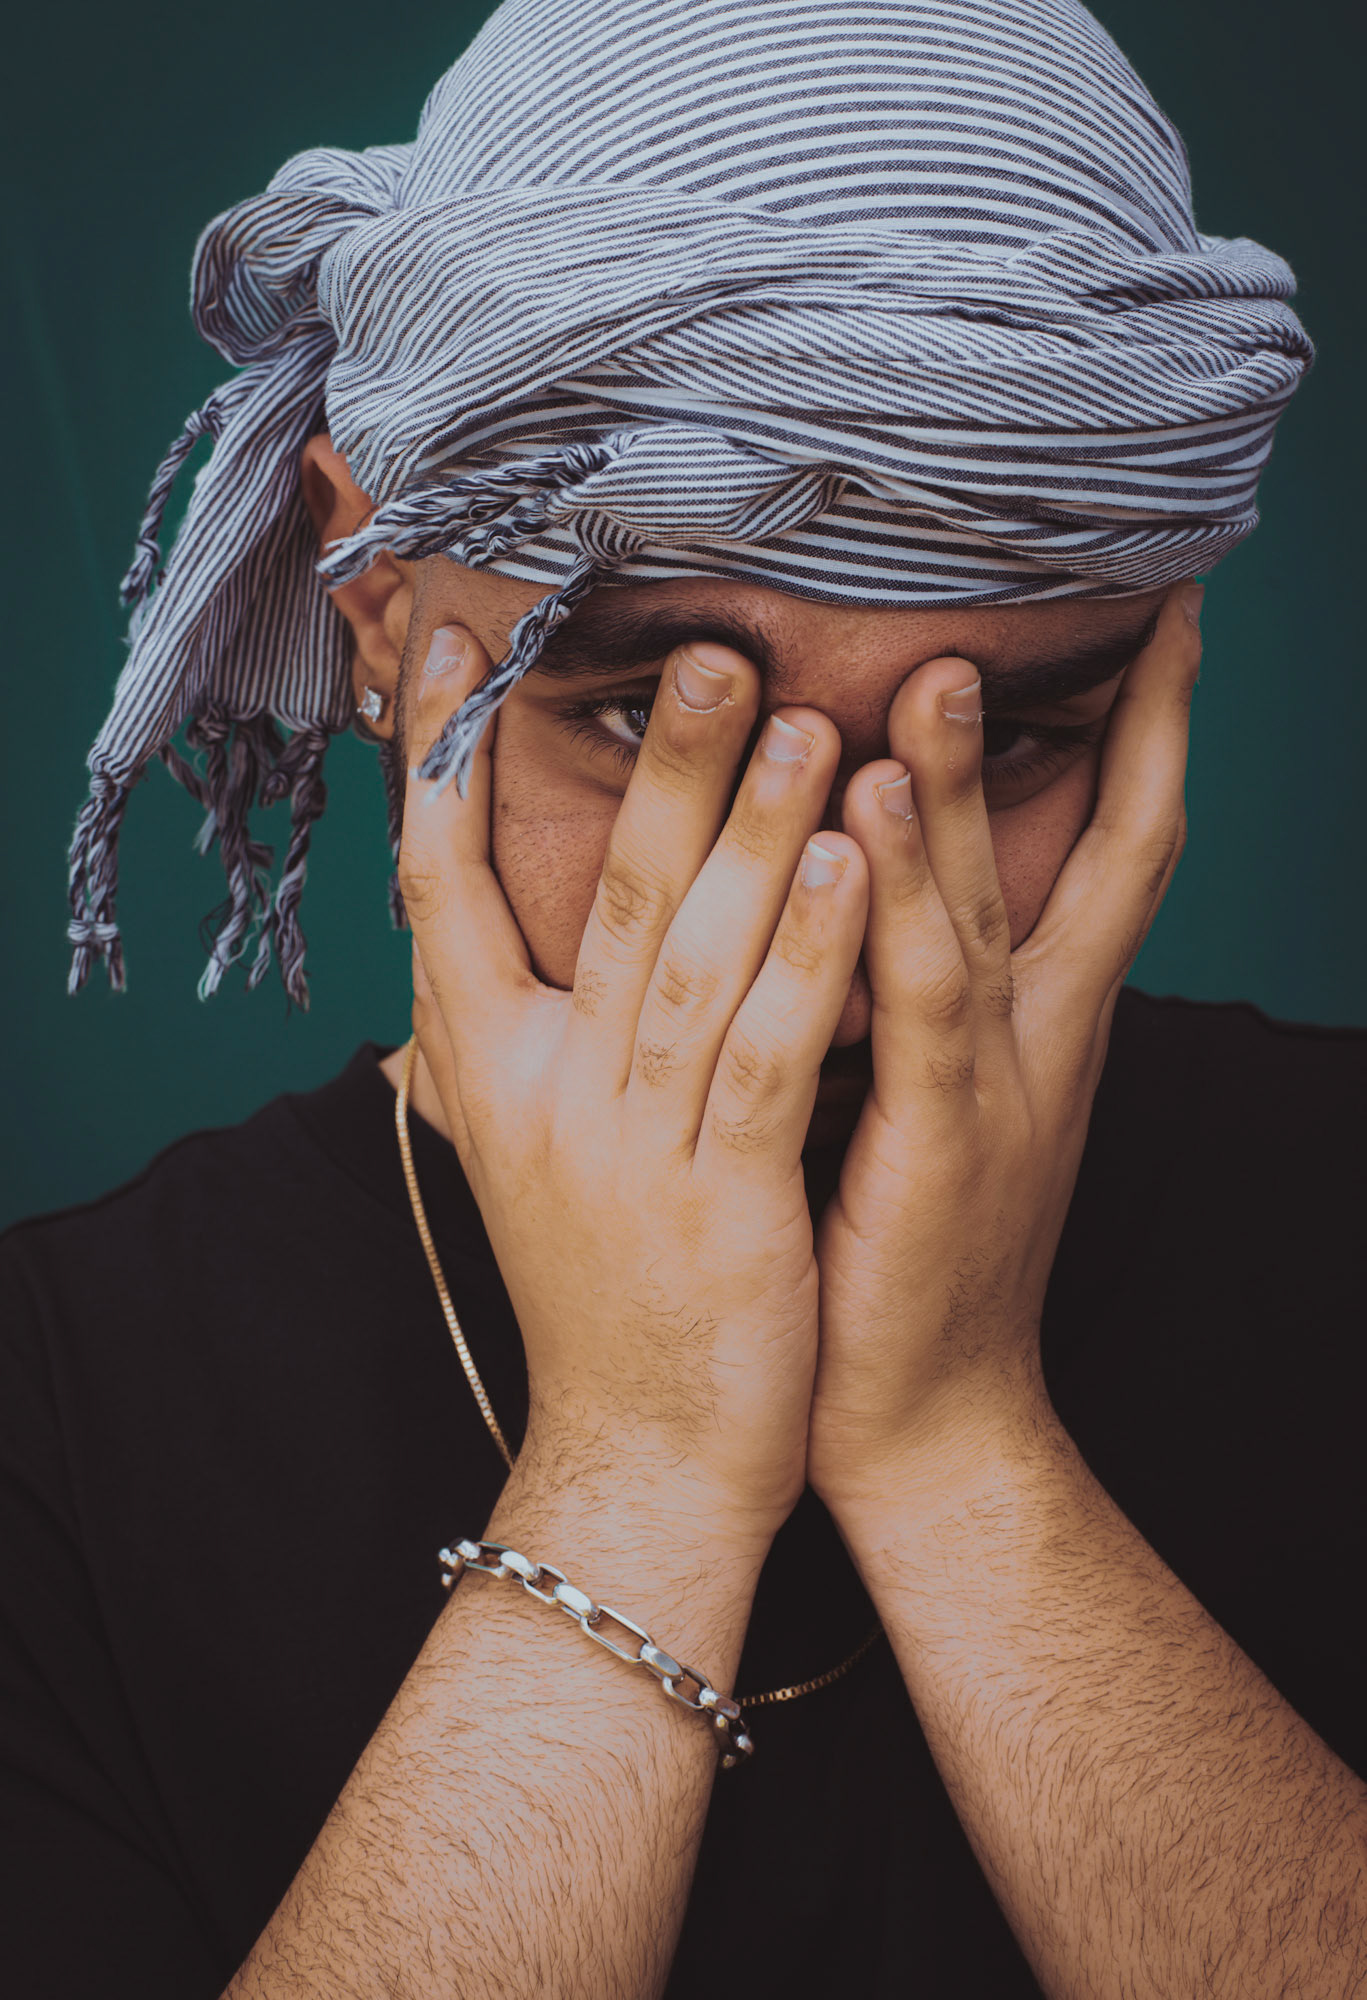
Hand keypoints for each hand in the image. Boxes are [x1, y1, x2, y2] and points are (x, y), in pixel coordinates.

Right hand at [400, 626, 870, 1552]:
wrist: (641, 1459)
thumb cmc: (596, 1295)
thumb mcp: (514, 1162)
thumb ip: (482, 1060)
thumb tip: (436, 982)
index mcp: (488, 1072)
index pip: (438, 892)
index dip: (441, 766)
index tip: (457, 647)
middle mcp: (547, 1093)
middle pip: (596, 897)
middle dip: (655, 767)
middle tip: (707, 648)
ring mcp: (632, 1147)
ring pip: (687, 958)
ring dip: (749, 832)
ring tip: (800, 717)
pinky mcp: (723, 1200)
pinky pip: (764, 1054)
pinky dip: (807, 954)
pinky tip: (857, 865)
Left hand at [806, 586, 1201, 1514]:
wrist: (924, 1414)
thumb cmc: (907, 1244)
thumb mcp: (928, 1090)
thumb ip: (916, 982)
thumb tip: (869, 871)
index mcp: (1043, 1017)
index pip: (1118, 848)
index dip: (1150, 734)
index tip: (1165, 621)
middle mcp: (1044, 1032)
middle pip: (1099, 848)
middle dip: (1120, 721)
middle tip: (1115, 597)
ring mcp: (1003, 1084)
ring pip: (992, 905)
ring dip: (971, 783)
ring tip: (941, 669)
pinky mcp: (942, 1138)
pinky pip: (924, 998)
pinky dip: (905, 899)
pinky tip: (871, 808)